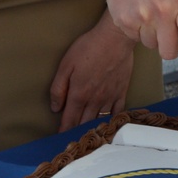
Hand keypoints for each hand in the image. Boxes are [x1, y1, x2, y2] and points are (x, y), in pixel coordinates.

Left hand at [50, 13, 134, 130]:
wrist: (115, 38)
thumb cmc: (88, 47)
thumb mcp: (66, 64)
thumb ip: (58, 88)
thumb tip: (55, 108)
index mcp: (79, 95)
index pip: (69, 120)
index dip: (64, 131)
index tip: (60, 140)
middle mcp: (95, 100)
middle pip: (84, 123)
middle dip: (77, 132)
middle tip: (73, 140)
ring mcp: (110, 97)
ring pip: (100, 119)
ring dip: (92, 128)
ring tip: (88, 135)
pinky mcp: (122, 91)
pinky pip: (117, 111)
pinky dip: (112, 120)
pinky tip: (109, 124)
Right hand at [97, 0, 177, 79]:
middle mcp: (164, 10)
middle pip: (169, 52)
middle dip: (167, 48)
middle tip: (163, 30)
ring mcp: (144, 16)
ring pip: (152, 47)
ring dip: (151, 36)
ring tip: (148, 14)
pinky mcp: (126, 21)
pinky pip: (136, 40)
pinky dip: (137, 31)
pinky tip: (136, 13)